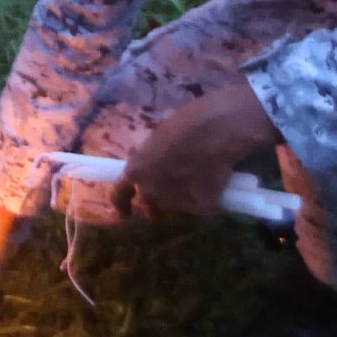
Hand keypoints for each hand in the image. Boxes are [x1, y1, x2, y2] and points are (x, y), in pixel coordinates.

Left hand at [114, 80, 280, 220]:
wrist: (217, 130)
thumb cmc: (185, 123)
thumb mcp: (155, 137)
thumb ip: (145, 157)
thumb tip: (142, 162)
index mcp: (136, 172)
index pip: (118, 197)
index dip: (122, 206)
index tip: (126, 213)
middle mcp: (150, 193)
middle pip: (148, 207)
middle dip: (156, 202)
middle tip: (170, 191)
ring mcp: (174, 205)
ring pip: (172, 213)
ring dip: (178, 205)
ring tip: (192, 188)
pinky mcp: (198, 210)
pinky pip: (196, 213)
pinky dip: (201, 204)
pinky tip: (209, 188)